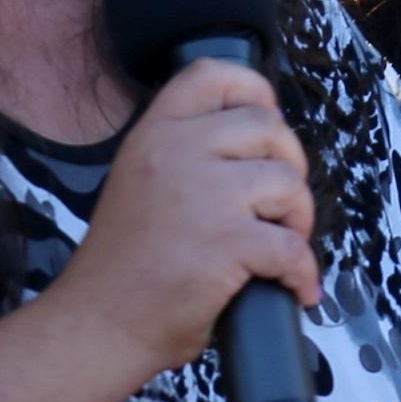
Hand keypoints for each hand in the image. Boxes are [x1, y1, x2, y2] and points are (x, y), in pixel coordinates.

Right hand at [46, 57, 318, 382]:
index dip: (255, 92)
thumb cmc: (122, 268)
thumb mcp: (138, 182)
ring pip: (288, 183)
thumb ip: (184, 155)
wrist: (97, 325)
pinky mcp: (228, 242)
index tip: (266, 127)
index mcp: (153, 134)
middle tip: (278, 207)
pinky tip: (294, 290)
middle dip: (289, 166)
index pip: (214, 76)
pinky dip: (303, 274)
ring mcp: (204, 195)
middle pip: (268, 127)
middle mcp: (176, 152)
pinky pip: (294, 247)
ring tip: (279, 248)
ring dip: (298, 219)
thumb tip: (255, 152)